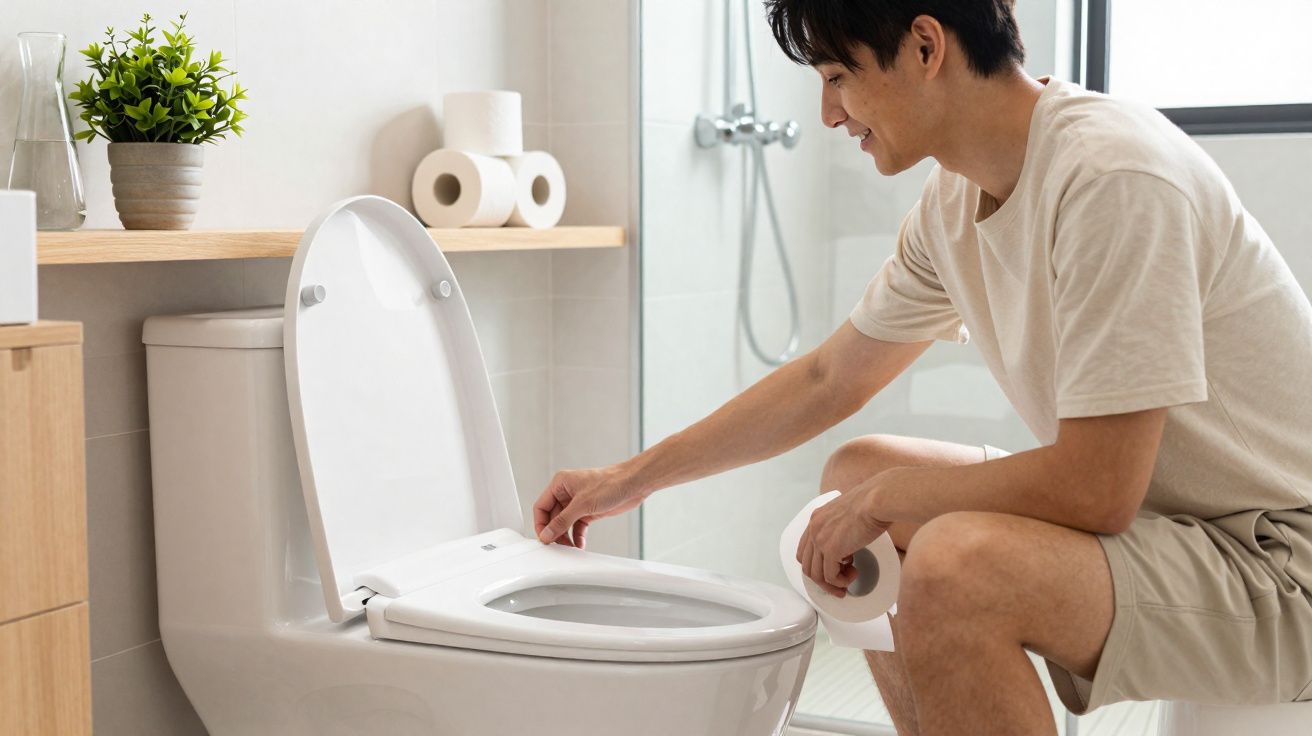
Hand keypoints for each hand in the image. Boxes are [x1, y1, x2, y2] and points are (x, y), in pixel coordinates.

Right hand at [533, 465, 646, 547]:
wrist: (633, 484)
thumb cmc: (610, 483)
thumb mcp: (582, 504)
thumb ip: (562, 521)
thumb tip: (547, 533)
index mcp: (560, 484)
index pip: (541, 506)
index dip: (541, 523)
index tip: (544, 538)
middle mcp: (567, 492)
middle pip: (552, 517)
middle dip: (555, 532)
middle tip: (557, 546)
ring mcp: (578, 502)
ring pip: (565, 523)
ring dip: (566, 536)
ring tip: (569, 547)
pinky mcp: (589, 510)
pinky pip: (577, 526)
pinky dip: (577, 536)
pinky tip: (579, 544)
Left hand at [796, 480, 891, 596]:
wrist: (876, 501)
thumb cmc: (871, 504)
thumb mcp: (848, 514)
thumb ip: (841, 527)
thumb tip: (847, 548)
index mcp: (816, 518)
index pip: (804, 550)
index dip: (816, 565)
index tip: (831, 572)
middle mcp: (814, 528)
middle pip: (807, 565)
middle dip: (822, 580)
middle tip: (839, 585)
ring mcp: (820, 539)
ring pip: (816, 575)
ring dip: (832, 585)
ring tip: (847, 583)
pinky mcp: (831, 550)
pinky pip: (830, 577)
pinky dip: (841, 582)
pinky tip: (854, 574)